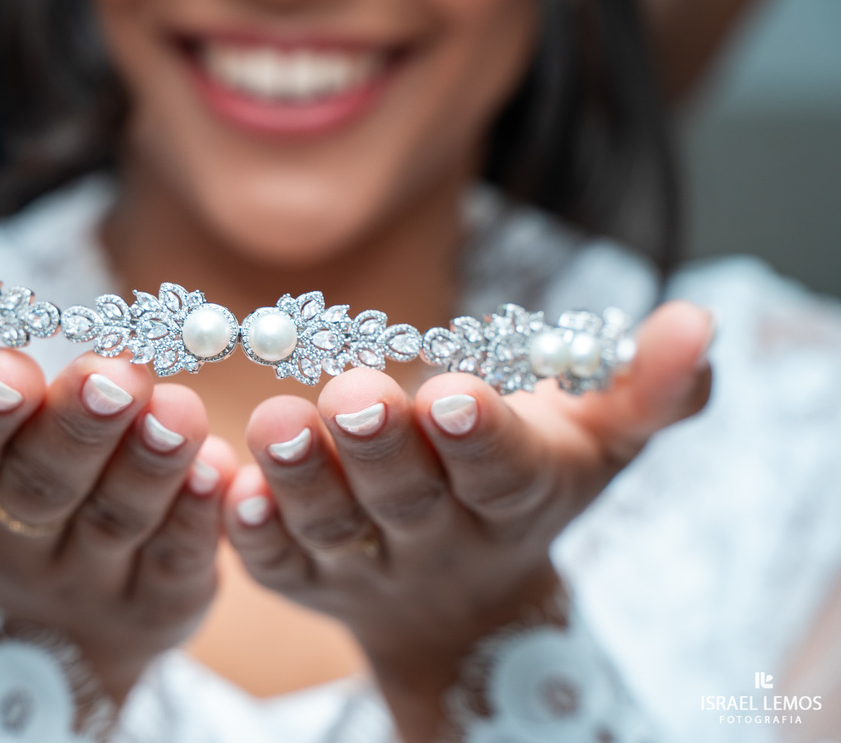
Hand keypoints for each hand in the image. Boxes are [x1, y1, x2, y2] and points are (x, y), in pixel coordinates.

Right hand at [0, 231, 236, 703]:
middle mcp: (14, 534)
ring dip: (149, 466)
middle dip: (77, 429)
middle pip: (42, 483)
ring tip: (181, 410)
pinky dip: (199, 518)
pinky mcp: (158, 595)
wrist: (47, 613)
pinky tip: (224, 472)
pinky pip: (179, 559)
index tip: (6, 367)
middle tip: (115, 375)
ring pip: (116, 519)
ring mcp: (87, 573)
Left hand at [223, 301, 713, 741]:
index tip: (454, 394)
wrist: (461, 605)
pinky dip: (252, 529)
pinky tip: (230, 484)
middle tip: (353, 395)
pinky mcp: (304, 575)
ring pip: (332, 528)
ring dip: (303, 478)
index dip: (479, 439)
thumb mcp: (599, 444)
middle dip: (382, 449)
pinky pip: (275, 561)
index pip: (499, 474)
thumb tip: (697, 321)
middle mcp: (438, 538)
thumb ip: (648, 388)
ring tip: (276, 422)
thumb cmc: (529, 490)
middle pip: (407, 500)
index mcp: (512, 499)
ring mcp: (367, 564)